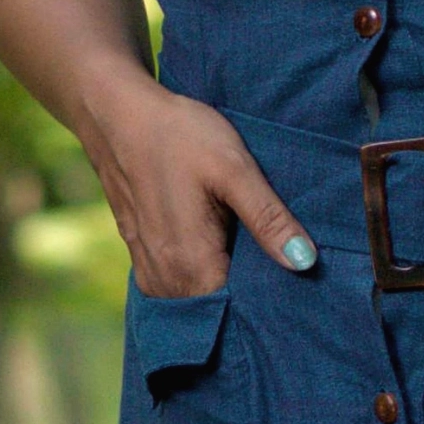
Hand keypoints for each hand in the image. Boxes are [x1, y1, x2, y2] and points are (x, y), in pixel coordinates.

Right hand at [80, 68, 316, 299]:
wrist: (117, 113)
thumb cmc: (178, 135)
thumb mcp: (234, 169)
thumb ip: (268, 219)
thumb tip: (305, 262)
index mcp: (192, 265)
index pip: (240, 309)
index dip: (268, 297)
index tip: (291, 284)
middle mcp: (166, 278)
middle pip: (219, 307)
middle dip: (246, 294)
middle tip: (274, 263)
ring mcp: (149, 269)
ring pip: (197, 298)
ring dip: (222, 284)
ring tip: (246, 252)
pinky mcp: (141, 255)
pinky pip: (178, 284)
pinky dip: (199, 275)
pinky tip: (218, 246)